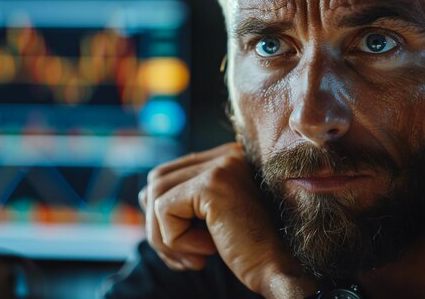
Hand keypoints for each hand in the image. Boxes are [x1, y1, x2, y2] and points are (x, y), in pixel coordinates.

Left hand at [139, 143, 316, 297]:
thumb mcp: (213, 218)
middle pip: (157, 180)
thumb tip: (145, 199)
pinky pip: (164, 210)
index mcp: (227, 158)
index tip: (188, 247)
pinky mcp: (212, 184)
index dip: (165, 214)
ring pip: (155, 195)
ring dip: (165, 236)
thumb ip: (187, 201)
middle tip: (184, 257)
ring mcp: (220, 166)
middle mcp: (226, 155)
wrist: (280, 270)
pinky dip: (175, 239)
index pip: (169, 174)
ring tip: (194, 257)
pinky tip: (208, 251)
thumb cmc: (249, 251)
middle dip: (158, 225)